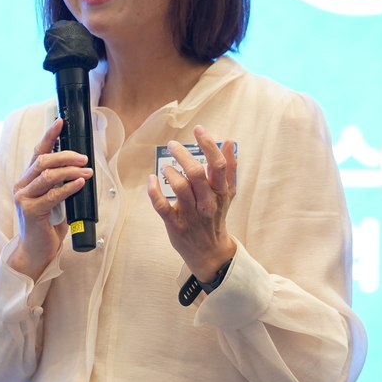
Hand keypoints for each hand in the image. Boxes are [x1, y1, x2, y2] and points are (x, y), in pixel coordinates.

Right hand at [7, 118, 92, 279]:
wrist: (36, 251)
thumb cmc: (47, 225)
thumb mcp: (54, 200)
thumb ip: (60, 184)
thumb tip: (81, 169)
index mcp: (27, 180)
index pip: (38, 152)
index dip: (50, 136)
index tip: (61, 122)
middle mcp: (22, 186)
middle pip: (43, 161)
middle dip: (66, 156)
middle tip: (83, 157)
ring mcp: (24, 198)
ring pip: (47, 176)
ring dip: (70, 171)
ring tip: (86, 171)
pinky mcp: (30, 212)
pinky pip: (52, 195)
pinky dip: (69, 187)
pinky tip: (80, 184)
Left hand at [147, 125, 237, 280]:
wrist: (209, 251)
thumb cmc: (216, 217)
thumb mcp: (227, 193)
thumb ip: (229, 168)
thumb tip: (229, 141)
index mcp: (221, 192)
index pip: (218, 165)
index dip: (209, 145)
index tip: (199, 129)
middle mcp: (207, 202)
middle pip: (196, 174)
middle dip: (183, 155)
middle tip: (174, 145)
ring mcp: (190, 214)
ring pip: (180, 188)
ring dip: (170, 172)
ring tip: (166, 167)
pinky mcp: (175, 224)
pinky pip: (162, 206)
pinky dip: (154, 191)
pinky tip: (152, 180)